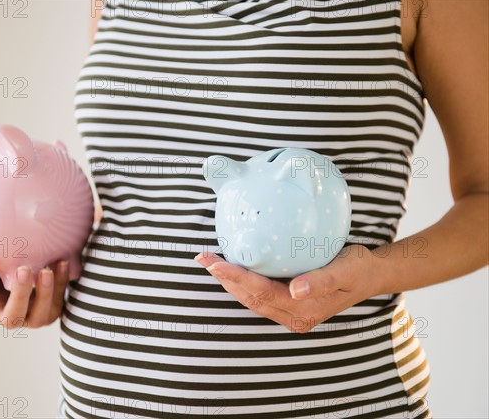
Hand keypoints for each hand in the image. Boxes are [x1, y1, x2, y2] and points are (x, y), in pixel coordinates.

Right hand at [0, 257, 70, 328]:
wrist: (28, 276)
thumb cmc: (0, 272)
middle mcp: (8, 315)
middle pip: (12, 315)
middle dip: (19, 293)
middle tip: (23, 269)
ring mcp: (32, 317)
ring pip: (39, 315)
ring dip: (44, 292)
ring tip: (47, 270)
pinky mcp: (51, 312)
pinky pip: (58, 302)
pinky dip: (61, 283)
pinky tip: (62, 263)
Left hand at [194, 245, 378, 332]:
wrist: (371, 276)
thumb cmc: (358, 269)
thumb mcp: (346, 270)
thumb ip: (321, 281)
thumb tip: (296, 290)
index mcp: (304, 310)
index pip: (261, 292)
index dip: (235, 278)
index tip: (214, 263)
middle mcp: (294, 316)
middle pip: (249, 298)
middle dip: (224, 279)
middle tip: (203, 258)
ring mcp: (290, 313)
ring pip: (251, 299)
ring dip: (229, 281)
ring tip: (210, 262)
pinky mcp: (289, 305)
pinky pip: (259, 295)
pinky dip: (242, 282)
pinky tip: (232, 268)